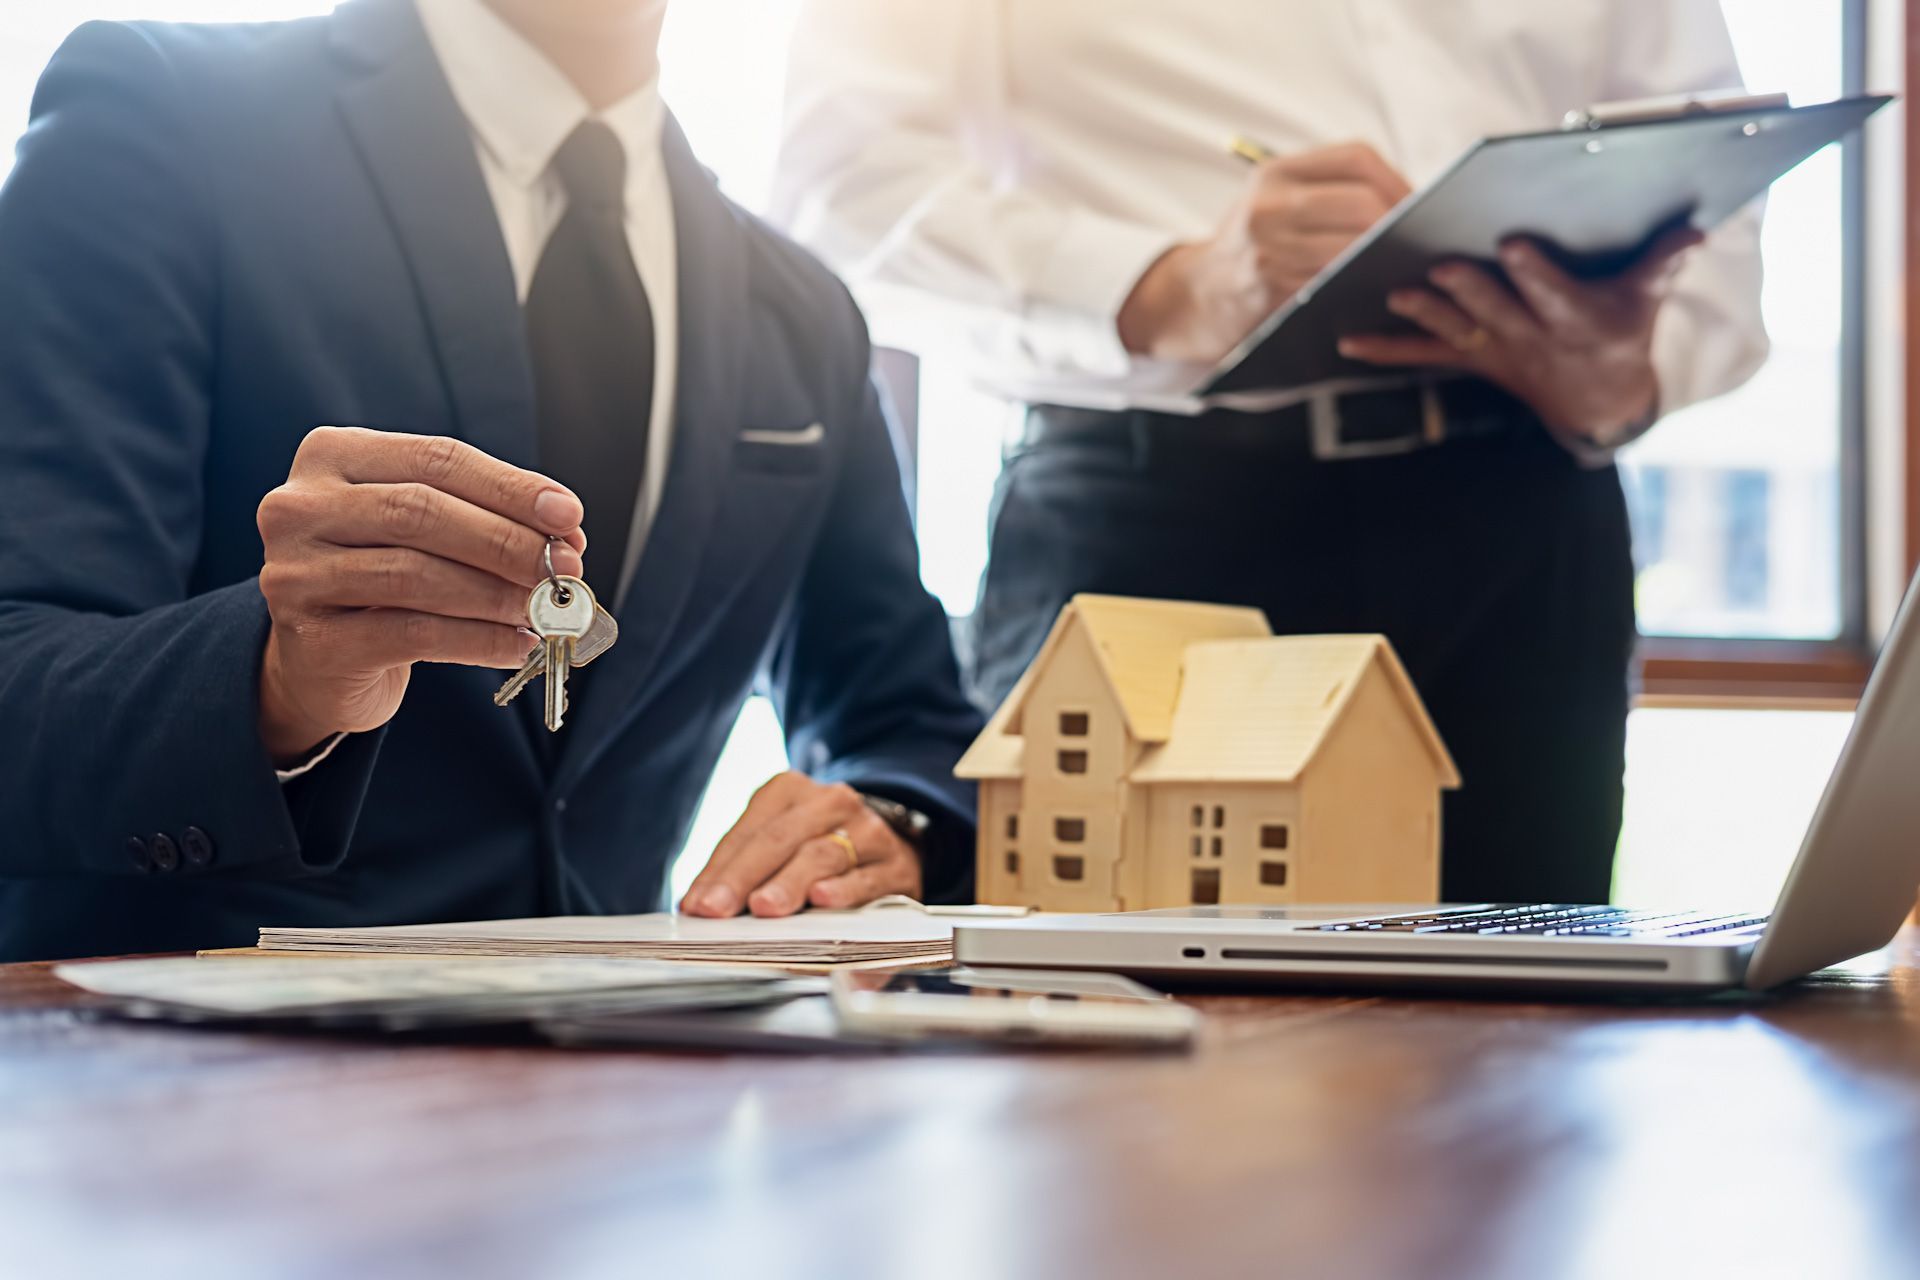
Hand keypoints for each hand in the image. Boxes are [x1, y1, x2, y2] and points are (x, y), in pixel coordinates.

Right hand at [254, 426, 587, 762]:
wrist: (319, 660)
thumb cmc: (381, 578)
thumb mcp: (421, 531)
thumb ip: (481, 517)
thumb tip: (565, 532)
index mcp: (332, 457)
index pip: (436, 459)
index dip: (509, 487)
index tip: (568, 515)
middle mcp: (301, 509)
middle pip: (422, 513)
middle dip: (507, 541)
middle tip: (566, 566)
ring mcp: (297, 575)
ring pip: (416, 575)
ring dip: (497, 593)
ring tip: (546, 608)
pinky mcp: (315, 641)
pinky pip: (413, 635)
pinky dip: (478, 640)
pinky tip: (516, 644)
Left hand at [680, 772, 922, 917]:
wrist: (888, 845)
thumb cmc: (817, 848)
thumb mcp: (778, 844)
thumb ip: (741, 871)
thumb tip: (697, 908)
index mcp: (790, 791)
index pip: (748, 833)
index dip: (718, 871)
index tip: (697, 906)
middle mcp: (830, 802)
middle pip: (780, 839)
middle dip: (745, 877)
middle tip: (720, 909)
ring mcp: (868, 831)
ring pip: (822, 855)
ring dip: (790, 883)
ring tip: (765, 908)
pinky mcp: (895, 866)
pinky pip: (867, 879)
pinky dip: (844, 893)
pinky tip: (824, 901)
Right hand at [1118, 141, 1411, 362]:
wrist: (1195, 298)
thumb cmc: (1250, 248)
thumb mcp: (1272, 201)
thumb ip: (1325, 190)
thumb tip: (1409, 200)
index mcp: (1274, 173)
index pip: (1356, 158)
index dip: (1397, 180)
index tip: (1418, 204)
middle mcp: (1269, 205)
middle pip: (1362, 203)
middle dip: (1399, 224)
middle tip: (1418, 240)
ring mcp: (1269, 248)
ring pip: (1354, 245)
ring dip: (1387, 257)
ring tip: (1404, 262)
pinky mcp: (1273, 289)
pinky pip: (1336, 282)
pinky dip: (1363, 283)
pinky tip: (1376, 285)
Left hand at [1337, 226, 1704, 456]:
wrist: (1595, 401)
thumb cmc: (1620, 332)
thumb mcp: (1646, 300)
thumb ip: (1664, 262)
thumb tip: (1697, 228)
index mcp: (1575, 318)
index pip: (1554, 294)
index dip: (1535, 273)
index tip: (1514, 245)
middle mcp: (1529, 337)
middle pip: (1496, 311)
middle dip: (1470, 290)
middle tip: (1442, 266)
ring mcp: (1494, 350)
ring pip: (1454, 330)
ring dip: (1423, 314)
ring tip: (1394, 294)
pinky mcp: (1468, 357)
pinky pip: (1421, 355)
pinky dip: (1383, 350)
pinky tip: (1346, 341)